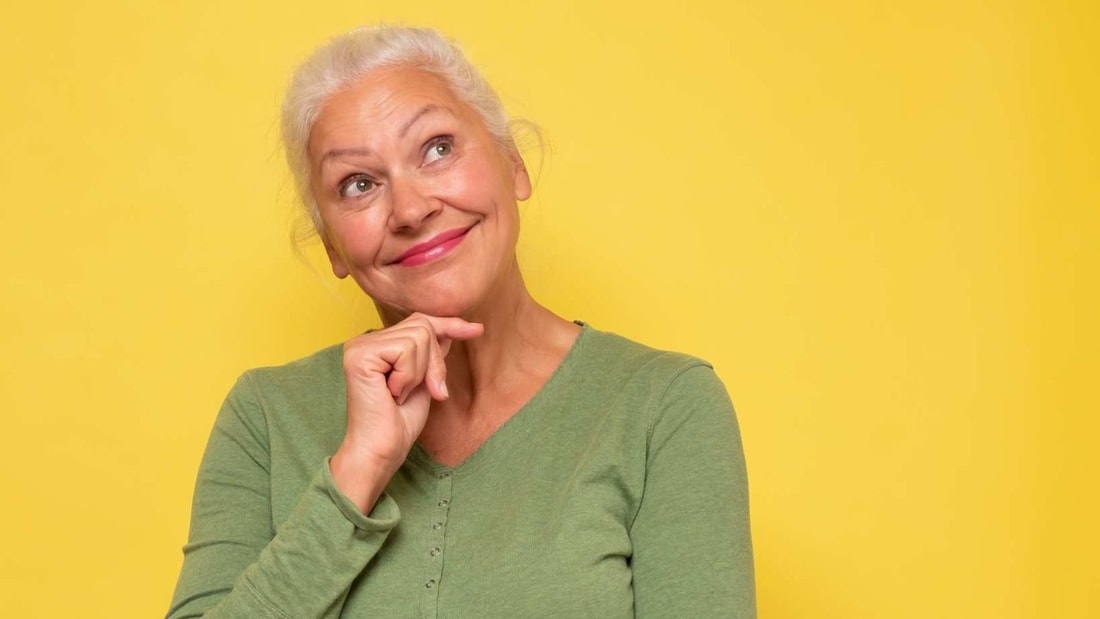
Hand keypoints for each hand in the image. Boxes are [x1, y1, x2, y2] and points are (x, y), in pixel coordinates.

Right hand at [330, 313, 482, 511]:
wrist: (383, 450)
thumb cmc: (401, 423)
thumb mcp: (425, 381)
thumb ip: (432, 354)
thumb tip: (450, 328)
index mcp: (378, 345)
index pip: (419, 322)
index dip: (449, 325)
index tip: (477, 329)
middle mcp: (365, 341)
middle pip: (422, 326)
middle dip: (435, 361)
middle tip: (428, 390)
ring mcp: (359, 346)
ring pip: (418, 336)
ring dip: (420, 372)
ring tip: (401, 394)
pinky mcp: (360, 355)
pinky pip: (405, 349)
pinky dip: (409, 375)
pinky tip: (393, 393)